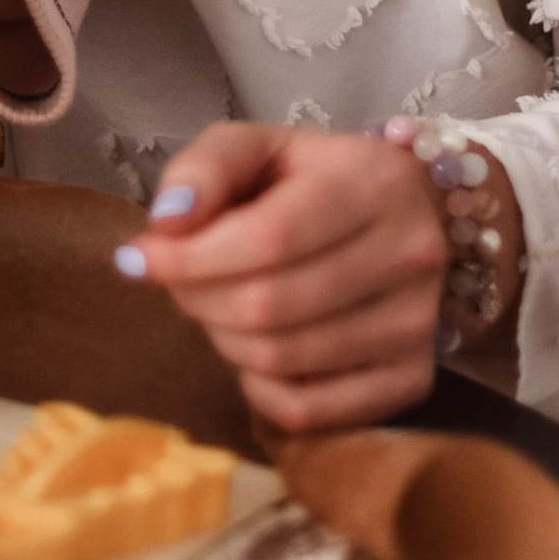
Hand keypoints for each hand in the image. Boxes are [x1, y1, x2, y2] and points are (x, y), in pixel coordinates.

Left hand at [115, 122, 494, 433]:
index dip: (190, 258)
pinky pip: (310, 410)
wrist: (404, 215)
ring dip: (224, 339)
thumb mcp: (258, 148)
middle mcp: (411, 253)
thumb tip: (167, 221)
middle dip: (198, 298)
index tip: (139, 257)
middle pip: (269, 306)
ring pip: (282, 360)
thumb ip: (204, 169)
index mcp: (374, 180)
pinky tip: (256, 349)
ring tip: (220, 305)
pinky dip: (261, 389)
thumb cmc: (315, 180)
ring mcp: (419, 324)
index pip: (268, 238)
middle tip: (178, 281)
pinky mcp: (414, 379)